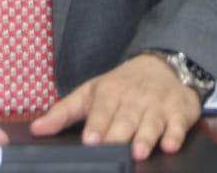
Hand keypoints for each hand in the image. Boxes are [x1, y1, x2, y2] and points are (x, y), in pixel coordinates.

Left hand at [29, 53, 200, 160]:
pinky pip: (178, 124)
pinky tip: (170, 144)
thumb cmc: (122, 85)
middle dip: (118, 135)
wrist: (163, 65)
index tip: (90, 140)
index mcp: (110, 92)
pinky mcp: (179, 111)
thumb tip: (37, 129)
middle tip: (110, 149)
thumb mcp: (91, 92)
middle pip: (125, 119)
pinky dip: (175, 134)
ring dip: (145, 137)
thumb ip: (63, 112)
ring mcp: (158, 105)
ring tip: (138, 152)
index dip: (96, 125)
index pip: (101, 109)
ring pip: (151, 122)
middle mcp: (134, 98)